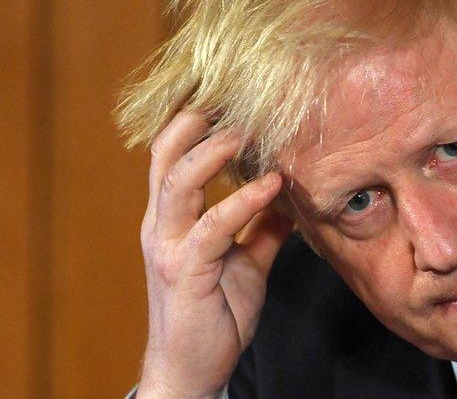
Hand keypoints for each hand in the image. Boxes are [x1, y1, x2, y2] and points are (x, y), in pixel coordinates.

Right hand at [136, 112, 291, 397]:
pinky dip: (242, 201)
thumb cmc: (215, 312)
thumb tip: (290, 191)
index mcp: (173, 218)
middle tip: (236, 94)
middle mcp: (161, 225)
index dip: (195, 121)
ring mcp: (168, 247)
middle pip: (166, 155)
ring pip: (179, 182)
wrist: (194, 369)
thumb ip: (261, 224)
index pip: (174, 155)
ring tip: (249, 129)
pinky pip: (211, 227)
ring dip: (214, 151)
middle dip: (197, 120)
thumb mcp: (245, 259)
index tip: (231, 93)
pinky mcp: (185, 272)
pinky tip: (271, 184)